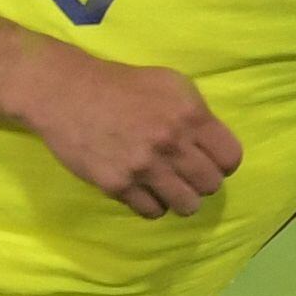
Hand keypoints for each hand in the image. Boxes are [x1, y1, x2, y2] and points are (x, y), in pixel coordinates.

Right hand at [16, 43, 243, 218]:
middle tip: (182, 173)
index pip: (230, 158)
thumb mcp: (167, 83)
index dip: (221, 162)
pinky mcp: (119, 185)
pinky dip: (151, 203)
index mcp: (189, 113)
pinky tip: (142, 188)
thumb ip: (195, 114)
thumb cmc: (119, 84)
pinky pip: (153, 212)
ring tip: (165, 186)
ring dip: (179, 198)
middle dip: (200, 181)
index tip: (206, 160)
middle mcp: (171, 141)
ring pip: (187, 206)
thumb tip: (213, 146)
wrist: (65, 91)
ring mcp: (145, 166)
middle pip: (211, 185)